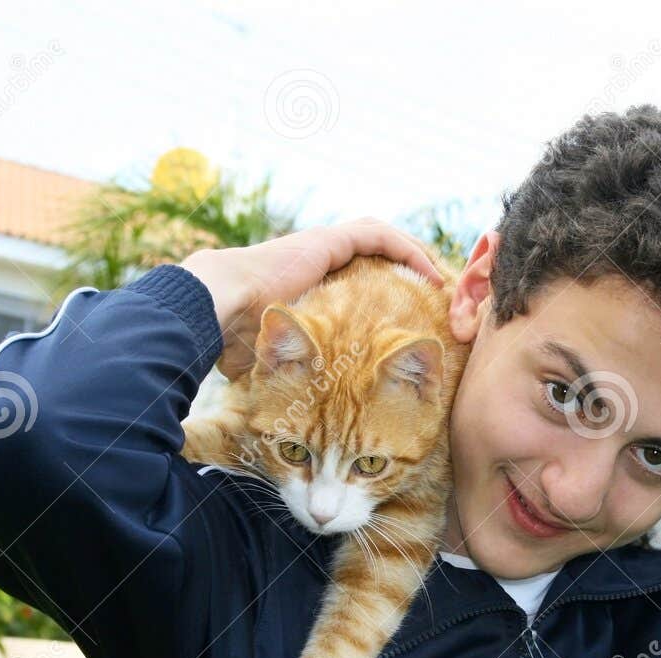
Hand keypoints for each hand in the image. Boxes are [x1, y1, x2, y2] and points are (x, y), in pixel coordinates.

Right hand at [180, 218, 445, 379]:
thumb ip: (288, 376)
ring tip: (441, 279)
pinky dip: (407, 250)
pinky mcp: (327, 242)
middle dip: (407, 269)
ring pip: (380, 238)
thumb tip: (278, 419)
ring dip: (413, 255)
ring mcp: (322, 247)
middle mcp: (317, 261)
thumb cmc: (235, 340)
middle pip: (372, 253)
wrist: (219, 309)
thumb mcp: (275, 362)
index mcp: (308, 285)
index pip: (353, 276)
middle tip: (437, 293)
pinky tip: (429, 272)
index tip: (410, 315)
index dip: (383, 290)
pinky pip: (377, 236)